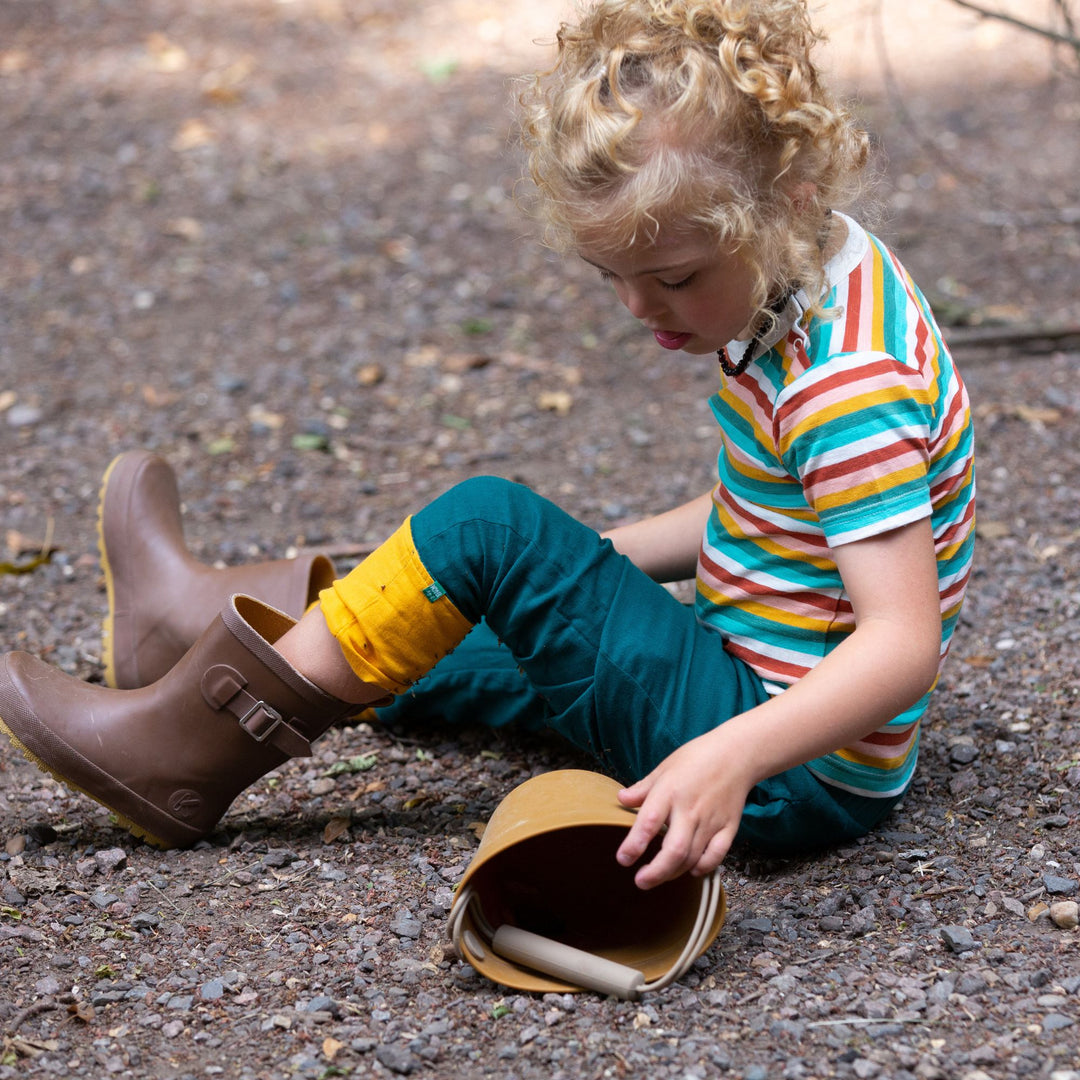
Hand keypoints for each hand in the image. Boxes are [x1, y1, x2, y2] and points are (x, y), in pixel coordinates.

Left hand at [615, 729, 752, 889]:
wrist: (737, 754)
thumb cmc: (697, 758)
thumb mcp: (664, 767)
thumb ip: (643, 788)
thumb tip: (621, 799)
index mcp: (670, 791)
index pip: (648, 823)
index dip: (634, 845)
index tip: (623, 859)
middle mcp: (690, 810)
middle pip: (674, 850)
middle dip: (656, 872)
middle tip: (641, 882)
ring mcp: (711, 821)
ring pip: (692, 857)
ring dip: (674, 872)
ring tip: (659, 876)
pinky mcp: (729, 827)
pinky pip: (716, 856)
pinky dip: (703, 867)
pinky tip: (692, 869)